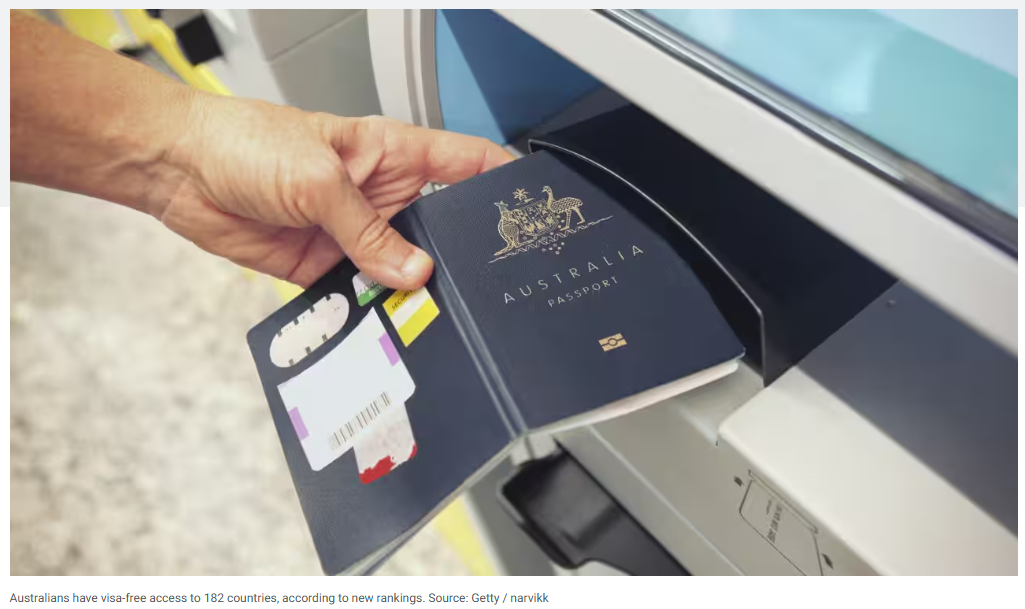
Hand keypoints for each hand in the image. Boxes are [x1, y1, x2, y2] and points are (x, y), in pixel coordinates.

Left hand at [158, 95, 512, 288]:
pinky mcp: (324, 265)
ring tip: (421, 310)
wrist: (178, 169)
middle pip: (438, 229)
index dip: (501, 181)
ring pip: (401, 270)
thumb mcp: (317, 180)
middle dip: (453, 256)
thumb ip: (368, 230)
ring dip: (407, 291)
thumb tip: (413, 272)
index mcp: (391, 152)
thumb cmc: (242, 141)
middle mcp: (379, 193)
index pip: (466, 162)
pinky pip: (359, 295)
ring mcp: (353, 232)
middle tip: (469, 283)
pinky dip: (368, 311)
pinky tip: (377, 323)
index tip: (528, 210)